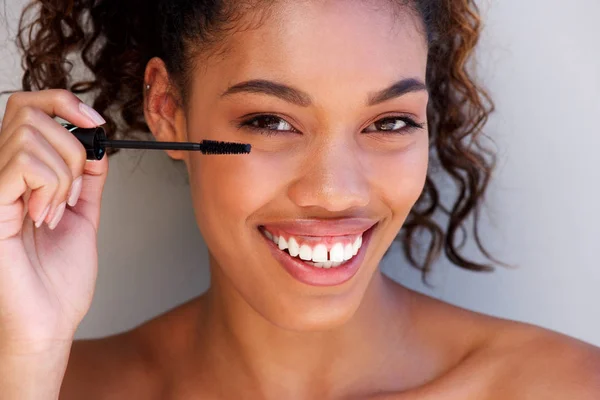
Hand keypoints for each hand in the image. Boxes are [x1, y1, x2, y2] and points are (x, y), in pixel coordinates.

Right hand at [0, 89, 107, 353]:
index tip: (94, 121)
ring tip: (56, 212)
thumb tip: (97, 144)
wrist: (48, 322)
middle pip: (28, 112)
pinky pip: (25, 164)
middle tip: (74, 192)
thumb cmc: (58, 279)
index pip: (25, 108)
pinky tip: (44, 217)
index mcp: (16, 176)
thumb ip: (87, 178)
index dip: (61, 102)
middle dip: (71, 147)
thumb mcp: (82, 216)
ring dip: (63, 175)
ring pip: (31, 136)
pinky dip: (52, 187)